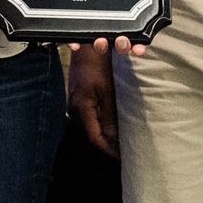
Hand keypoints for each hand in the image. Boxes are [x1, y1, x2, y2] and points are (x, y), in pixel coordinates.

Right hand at [67, 41, 119, 156]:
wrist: (85, 46)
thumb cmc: (97, 65)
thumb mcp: (107, 92)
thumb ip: (110, 117)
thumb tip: (115, 139)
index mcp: (81, 109)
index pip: (95, 139)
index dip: (110, 150)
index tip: (125, 156)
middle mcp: (75, 110)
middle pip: (93, 135)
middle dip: (110, 145)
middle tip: (127, 151)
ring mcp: (75, 105)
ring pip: (92, 127)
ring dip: (107, 135)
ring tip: (123, 141)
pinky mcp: (79, 99)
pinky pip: (91, 118)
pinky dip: (103, 124)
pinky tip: (114, 126)